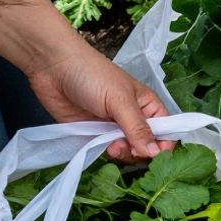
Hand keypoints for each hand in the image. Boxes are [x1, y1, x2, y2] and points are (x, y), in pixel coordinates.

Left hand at [26, 41, 168, 161]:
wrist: (53, 67)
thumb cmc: (92, 76)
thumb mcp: (120, 100)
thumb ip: (138, 128)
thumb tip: (155, 153)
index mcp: (147, 106)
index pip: (167, 131)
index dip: (164, 145)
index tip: (154, 153)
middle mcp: (133, 118)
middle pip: (148, 146)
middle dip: (140, 151)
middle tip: (129, 148)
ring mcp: (113, 127)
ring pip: (128, 151)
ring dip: (123, 153)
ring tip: (113, 146)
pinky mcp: (94, 133)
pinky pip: (107, 150)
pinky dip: (107, 152)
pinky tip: (104, 147)